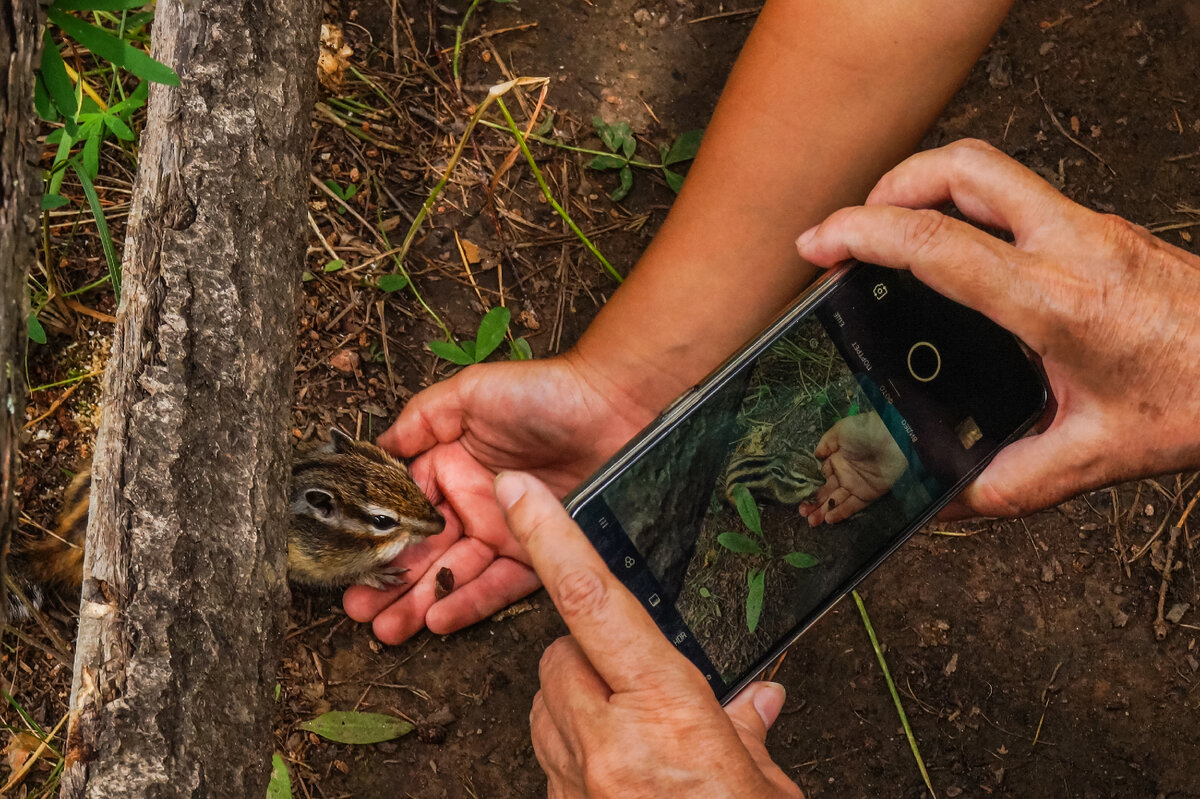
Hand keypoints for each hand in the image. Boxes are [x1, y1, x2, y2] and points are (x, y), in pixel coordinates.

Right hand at [342, 355, 656, 642]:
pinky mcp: (539, 552)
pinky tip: (435, 620)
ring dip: (418, 601)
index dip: (378, 537)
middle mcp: (473, 502)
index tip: (351, 564)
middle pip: (424, 549)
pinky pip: (499, 585)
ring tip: (385, 627)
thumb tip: (378, 445)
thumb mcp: (473, 392)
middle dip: (389, 582)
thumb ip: (423, 418)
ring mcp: (505, 530)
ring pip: (454, 574)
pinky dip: (468, 603)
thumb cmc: (544, 391)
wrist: (616, 407)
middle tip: (357, 609)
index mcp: (451, 466)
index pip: (405, 510)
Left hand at [493, 471, 802, 798]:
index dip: (551, 537)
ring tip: (633, 732)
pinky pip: (548, 757)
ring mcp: (575, 782)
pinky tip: (620, 771)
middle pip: (560, 654)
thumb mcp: (765, 781)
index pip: (592, 599)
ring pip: (545, 704)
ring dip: (578, 701)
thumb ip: (748, 726)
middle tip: (638, 684)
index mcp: (667, 711)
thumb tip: (757, 699)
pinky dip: (576, 750)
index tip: (518, 492)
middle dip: (590, 654)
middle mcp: (608, 744)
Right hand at [796, 139, 1199, 517]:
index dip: (862, 234)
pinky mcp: (1099, 229)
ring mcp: (1088, 228)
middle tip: (851, 228)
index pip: (938, 243)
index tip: (818, 245)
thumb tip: (951, 500)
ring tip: (891, 233)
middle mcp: (1071, 246)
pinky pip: (1016, 196)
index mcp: (1056, 301)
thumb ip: (1014, 483)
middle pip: (960, 169)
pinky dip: (965, 208)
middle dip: (888, 185)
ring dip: (926, 187)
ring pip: (988, 170)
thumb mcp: (1100, 455)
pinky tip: (957, 257)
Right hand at [800, 411, 907, 524]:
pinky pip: (853, 506)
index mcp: (837, 459)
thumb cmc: (863, 431)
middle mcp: (844, 473)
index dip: (811, 487)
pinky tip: (828, 519)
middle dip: (814, 503)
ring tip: (811, 521)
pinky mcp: (868, 494)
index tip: (801, 496)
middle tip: (802, 513)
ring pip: (836, 501)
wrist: (890, 439)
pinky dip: (841, 512)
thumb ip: (826, 442)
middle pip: (826, 492)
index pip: (821, 477)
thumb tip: (816, 454)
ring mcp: (856, 485)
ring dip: (823, 511)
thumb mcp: (840, 431)